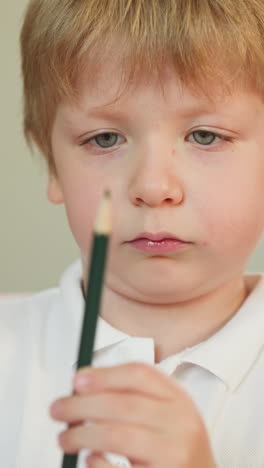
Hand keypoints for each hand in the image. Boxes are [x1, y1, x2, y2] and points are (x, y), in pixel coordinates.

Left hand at [50, 362, 216, 466]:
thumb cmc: (175, 447)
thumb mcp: (166, 414)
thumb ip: (134, 397)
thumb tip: (83, 386)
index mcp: (179, 399)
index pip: (140, 374)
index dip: (104, 375)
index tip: (77, 381)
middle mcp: (181, 423)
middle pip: (123, 403)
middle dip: (82, 405)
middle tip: (58, 409)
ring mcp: (174, 454)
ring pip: (116, 436)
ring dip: (82, 434)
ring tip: (65, 439)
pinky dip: (97, 464)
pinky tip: (90, 459)